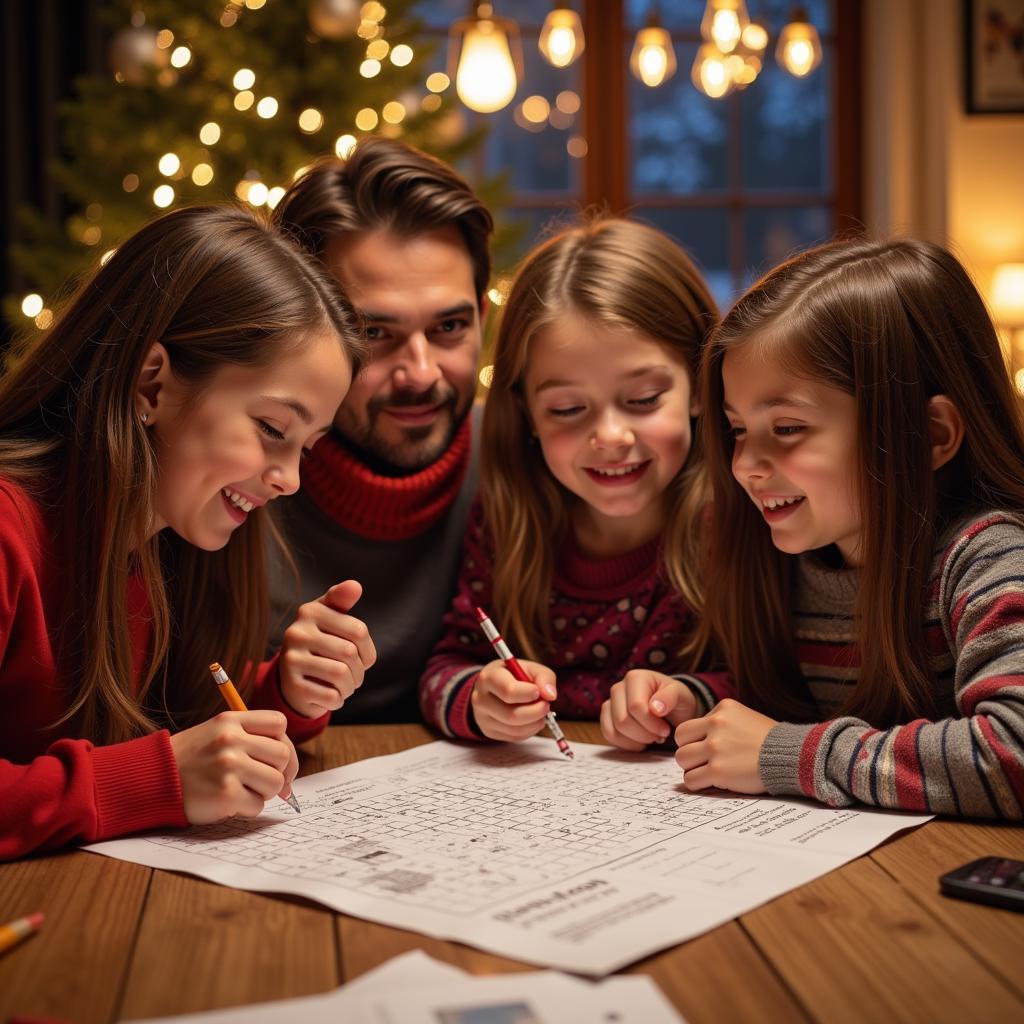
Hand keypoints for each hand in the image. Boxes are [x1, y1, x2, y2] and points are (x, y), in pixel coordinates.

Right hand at [170, 711, 298, 823]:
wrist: (151, 781)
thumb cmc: (189, 760)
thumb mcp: (216, 734)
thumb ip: (251, 740)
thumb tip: (289, 770)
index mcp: (230, 720)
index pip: (279, 723)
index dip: (283, 742)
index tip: (276, 759)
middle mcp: (231, 740)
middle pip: (283, 755)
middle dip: (279, 772)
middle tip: (264, 782)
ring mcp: (229, 767)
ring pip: (275, 782)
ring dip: (264, 792)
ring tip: (242, 790)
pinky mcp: (226, 795)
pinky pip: (258, 806)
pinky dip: (247, 808)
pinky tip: (228, 802)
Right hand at [279, 580, 376, 716]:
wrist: (293, 680)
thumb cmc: (321, 644)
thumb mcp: (330, 618)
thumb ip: (341, 600)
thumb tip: (355, 586)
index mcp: (310, 611)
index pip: (359, 631)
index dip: (368, 651)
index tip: (362, 658)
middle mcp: (296, 632)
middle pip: (349, 653)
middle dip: (359, 672)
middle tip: (353, 677)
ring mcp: (291, 659)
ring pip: (340, 674)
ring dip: (350, 687)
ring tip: (344, 686)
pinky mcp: (292, 686)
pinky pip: (331, 696)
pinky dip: (338, 700)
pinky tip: (331, 695)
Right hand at [470, 659, 556, 741]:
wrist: (493, 687)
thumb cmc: (514, 675)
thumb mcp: (529, 668)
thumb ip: (543, 677)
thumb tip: (550, 695)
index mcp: (489, 677)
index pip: (509, 691)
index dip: (528, 694)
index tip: (538, 692)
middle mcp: (481, 698)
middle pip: (512, 715)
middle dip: (536, 712)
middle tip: (546, 705)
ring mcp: (482, 717)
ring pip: (515, 729)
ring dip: (535, 722)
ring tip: (541, 712)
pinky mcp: (489, 731)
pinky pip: (514, 737)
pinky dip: (530, 730)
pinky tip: (532, 720)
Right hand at [600, 670, 697, 750]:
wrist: (670, 707)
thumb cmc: (674, 699)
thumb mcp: (680, 695)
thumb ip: (670, 697)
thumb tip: (655, 708)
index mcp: (635, 678)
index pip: (635, 706)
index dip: (652, 724)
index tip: (666, 730)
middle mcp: (618, 688)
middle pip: (623, 720)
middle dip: (645, 734)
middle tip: (660, 735)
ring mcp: (610, 703)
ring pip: (614, 730)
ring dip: (637, 740)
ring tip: (652, 737)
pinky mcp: (606, 717)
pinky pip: (609, 735)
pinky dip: (627, 744)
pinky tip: (641, 742)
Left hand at [674, 698, 776, 793]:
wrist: (792, 757)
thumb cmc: (768, 741)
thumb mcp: (743, 717)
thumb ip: (719, 723)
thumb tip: (694, 738)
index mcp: (722, 709)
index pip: (689, 725)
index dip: (693, 740)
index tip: (705, 748)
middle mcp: (716, 724)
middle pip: (680, 740)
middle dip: (689, 752)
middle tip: (703, 761)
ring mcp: (716, 747)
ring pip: (682, 759)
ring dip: (692, 768)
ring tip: (707, 771)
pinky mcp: (718, 770)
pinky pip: (691, 779)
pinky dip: (696, 783)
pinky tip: (710, 782)